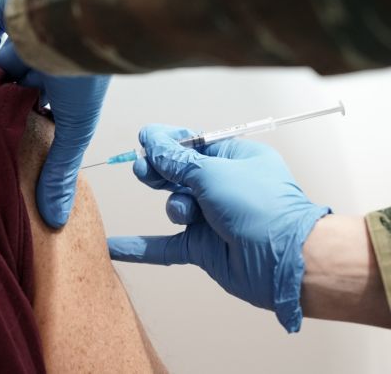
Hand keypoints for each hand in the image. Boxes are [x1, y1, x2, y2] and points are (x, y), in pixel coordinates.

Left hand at [0, 0, 110, 228]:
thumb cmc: (84, 74)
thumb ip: (59, 171)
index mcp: (61, 91)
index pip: (40, 115)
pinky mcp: (9, 12)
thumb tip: (56, 220)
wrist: (77, 15)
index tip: (3, 152)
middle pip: (14, 90)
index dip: (23, 130)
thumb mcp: (74, 131)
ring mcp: (25, 39)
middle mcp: (44, 66)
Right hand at [107, 125, 329, 331]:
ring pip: (175, 206)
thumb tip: (151, 137)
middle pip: (179, 174)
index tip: (144, 139)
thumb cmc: (260, 207)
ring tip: (187, 213)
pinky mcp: (202, 248)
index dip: (168, 143)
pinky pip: (165, 246)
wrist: (287, 262)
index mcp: (235, 159)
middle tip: (142, 170)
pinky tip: (112, 247)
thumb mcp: (213, 174)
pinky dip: (140, 247)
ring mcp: (213, 219)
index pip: (193, 145)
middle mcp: (224, 187)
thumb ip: (176, 161)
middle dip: (160, 172)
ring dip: (176, 207)